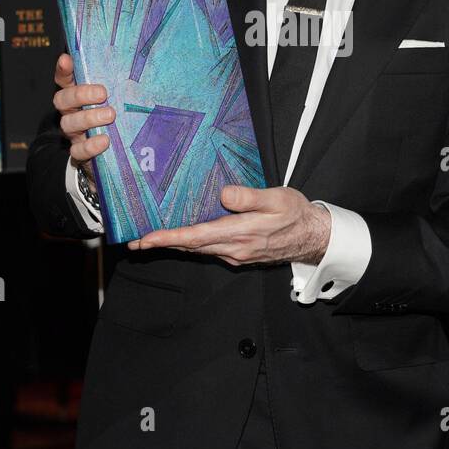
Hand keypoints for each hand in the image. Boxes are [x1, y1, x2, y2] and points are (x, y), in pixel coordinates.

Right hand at [52, 52, 112, 177]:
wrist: (117, 158)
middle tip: (103, 93)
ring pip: (69, 124)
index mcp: (80, 98)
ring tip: (110, 115)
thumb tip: (145, 72)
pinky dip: (90, 145)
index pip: (65, 80)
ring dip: (88, 117)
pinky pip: (77, 150)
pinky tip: (105, 141)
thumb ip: (124, 89)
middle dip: (80, 95)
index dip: (63, 70)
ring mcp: (75, 134)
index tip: (66, 59)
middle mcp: (73, 113)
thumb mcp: (121, 102)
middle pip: (62, 100)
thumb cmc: (120, 121)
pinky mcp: (80, 154)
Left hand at [132, 185, 330, 265]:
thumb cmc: (295, 214)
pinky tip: (182, 237)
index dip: (169, 238)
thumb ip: (249, 197)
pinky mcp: (238, 253)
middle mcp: (234, 248)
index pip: (196, 236)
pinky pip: (208, 249)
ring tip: (150, 240)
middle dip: (162, 244)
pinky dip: (190, 244)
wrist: (312, 236)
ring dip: (174, 245)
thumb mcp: (277, 198)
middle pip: (190, 246)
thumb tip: (224, 194)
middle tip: (136, 241)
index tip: (147, 239)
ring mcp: (235, 253)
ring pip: (198, 249)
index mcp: (240, 233)